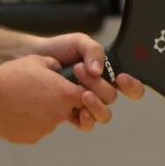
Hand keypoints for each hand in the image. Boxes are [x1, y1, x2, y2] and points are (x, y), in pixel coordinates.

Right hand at [0, 55, 84, 143]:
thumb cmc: (12, 75)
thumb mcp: (36, 61)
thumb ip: (54, 65)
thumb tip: (59, 68)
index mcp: (66, 94)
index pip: (84, 97)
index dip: (75, 93)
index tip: (64, 89)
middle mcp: (60, 114)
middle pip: (67, 110)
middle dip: (56, 103)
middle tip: (37, 94)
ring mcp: (46, 129)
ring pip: (50, 121)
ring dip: (41, 113)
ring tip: (21, 101)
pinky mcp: (32, 138)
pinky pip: (35, 130)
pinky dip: (28, 123)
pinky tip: (14, 112)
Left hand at [29, 34, 145, 130]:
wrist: (32, 59)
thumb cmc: (59, 49)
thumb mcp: (80, 41)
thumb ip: (94, 51)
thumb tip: (98, 71)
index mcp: (108, 74)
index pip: (131, 86)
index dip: (132, 85)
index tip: (120, 78)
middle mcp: (100, 90)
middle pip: (112, 98)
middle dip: (98, 85)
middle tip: (80, 70)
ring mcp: (87, 103)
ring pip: (103, 115)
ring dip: (94, 104)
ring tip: (80, 92)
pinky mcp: (73, 113)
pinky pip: (87, 124)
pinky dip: (86, 119)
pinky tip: (77, 109)